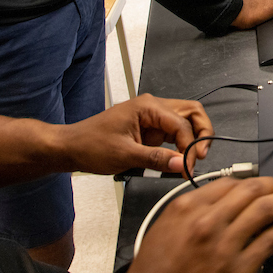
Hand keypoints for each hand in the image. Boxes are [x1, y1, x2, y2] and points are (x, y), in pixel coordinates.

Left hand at [61, 95, 213, 176]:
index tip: (187, 166)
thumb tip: (181, 163)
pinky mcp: (149, 130)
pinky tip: (177, 161)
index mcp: (147, 106)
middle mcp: (152, 108)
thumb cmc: (90, 144)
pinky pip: (172, 135)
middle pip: (191, 113)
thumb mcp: (125, 155)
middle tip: (199, 156)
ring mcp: (152, 119)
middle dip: (200, 134)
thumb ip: (156, 159)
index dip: (189, 146)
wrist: (71, 148)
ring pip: (184, 122)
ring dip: (191, 140)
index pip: (181, 123)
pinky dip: (179, 147)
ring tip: (189, 161)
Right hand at [110, 177, 272, 272]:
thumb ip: (191, 209)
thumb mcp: (164, 228)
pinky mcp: (239, 270)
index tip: (255, 181)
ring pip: (264, 211)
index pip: (227, 182)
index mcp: (186, 208)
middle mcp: (207, 223)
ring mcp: (225, 246)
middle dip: (270, 185)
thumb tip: (218, 199)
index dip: (247, 179)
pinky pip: (270, 242)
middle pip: (250, 191)